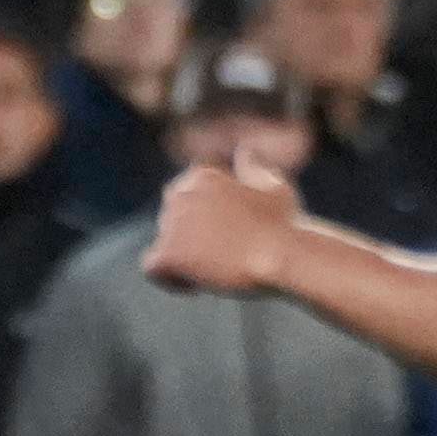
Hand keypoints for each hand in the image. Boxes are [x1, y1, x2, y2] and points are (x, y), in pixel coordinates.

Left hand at [145, 154, 302, 295]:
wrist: (283, 254)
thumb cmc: (284, 223)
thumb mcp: (272, 184)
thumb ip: (253, 167)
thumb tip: (245, 150)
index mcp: (202, 175)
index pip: (184, 195)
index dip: (202, 216)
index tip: (227, 231)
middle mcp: (181, 193)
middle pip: (170, 220)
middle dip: (189, 237)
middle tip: (222, 254)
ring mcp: (172, 223)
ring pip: (164, 245)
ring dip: (184, 259)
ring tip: (216, 271)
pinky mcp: (169, 253)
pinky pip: (152, 269)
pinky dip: (170, 280)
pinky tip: (198, 285)